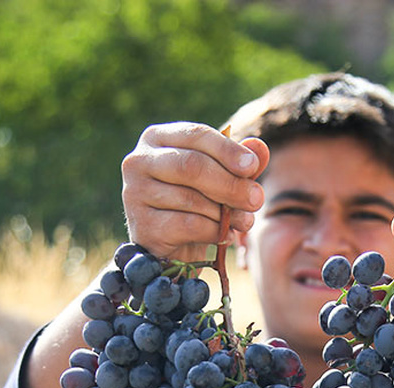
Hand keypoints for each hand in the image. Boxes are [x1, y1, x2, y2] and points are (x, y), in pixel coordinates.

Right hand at [121, 122, 269, 260]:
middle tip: (256, 199)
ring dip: (225, 213)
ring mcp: (134, 194)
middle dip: (230, 184)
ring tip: (244, 221)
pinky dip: (213, 231)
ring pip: (191, 198)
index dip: (227, 150)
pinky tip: (225, 235)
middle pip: (191, 166)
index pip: (196, 134)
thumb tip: (259, 148)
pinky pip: (187, 225)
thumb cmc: (197, 202)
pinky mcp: (142, 226)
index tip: (253, 167)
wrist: (171, 246)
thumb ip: (240, 162)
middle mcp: (138, 161)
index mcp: (158, 138)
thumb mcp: (222, 177)